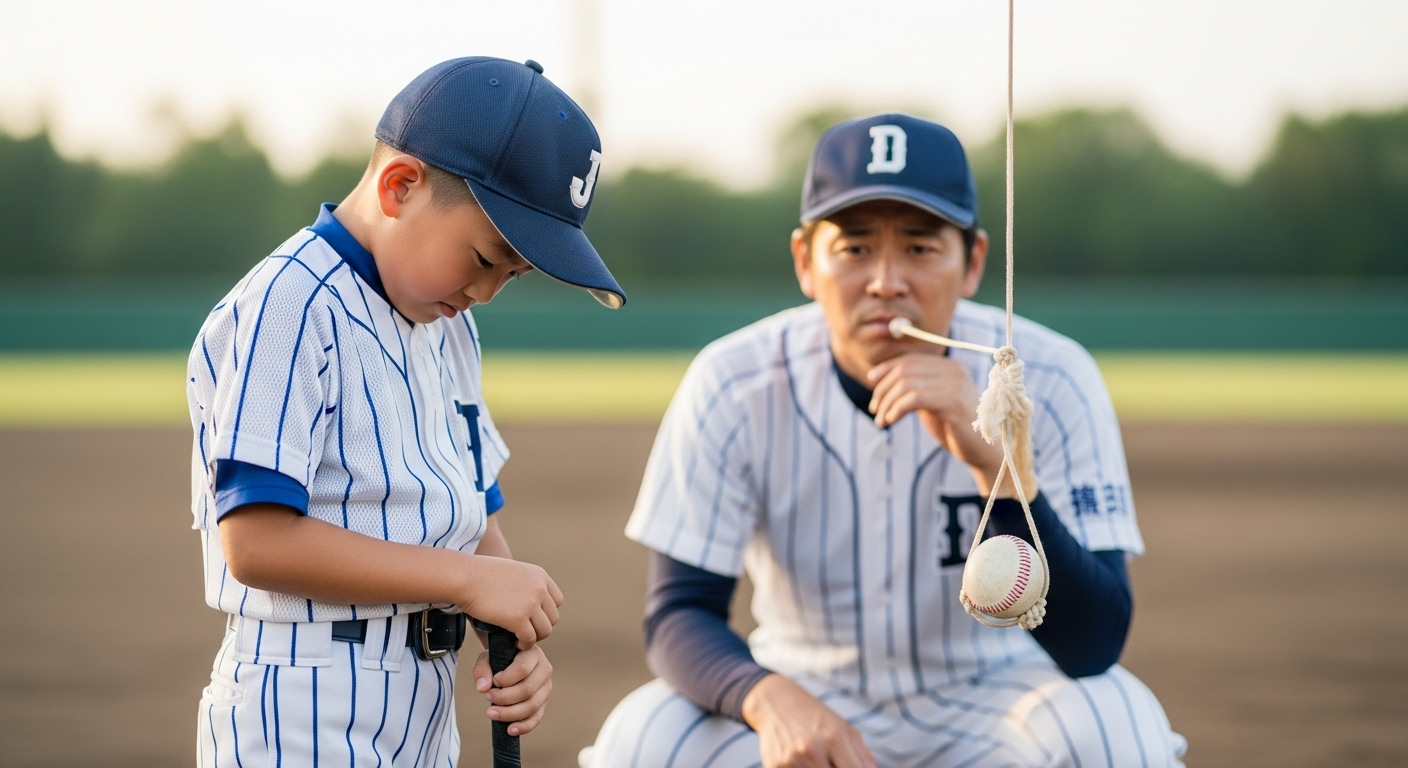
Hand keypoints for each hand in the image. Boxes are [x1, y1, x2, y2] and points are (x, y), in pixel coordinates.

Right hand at [456, 556, 562, 647]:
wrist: (465, 577)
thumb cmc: (480, 574)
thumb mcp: (511, 571)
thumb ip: (523, 584)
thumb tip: (525, 600)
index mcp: (539, 575)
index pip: (556, 601)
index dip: (545, 613)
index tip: (532, 618)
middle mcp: (539, 588)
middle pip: (553, 617)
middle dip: (540, 627)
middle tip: (525, 631)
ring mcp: (530, 603)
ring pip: (545, 630)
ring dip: (534, 637)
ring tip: (520, 638)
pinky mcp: (518, 618)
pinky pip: (530, 639)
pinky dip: (524, 644)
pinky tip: (515, 643)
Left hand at [473, 643, 552, 735]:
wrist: (510, 662)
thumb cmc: (499, 659)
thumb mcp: (488, 658)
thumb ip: (482, 670)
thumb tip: (482, 688)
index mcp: (533, 654)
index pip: (522, 669)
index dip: (505, 679)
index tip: (493, 682)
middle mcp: (545, 670)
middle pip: (527, 690)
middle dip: (504, 698)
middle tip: (487, 698)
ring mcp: (546, 688)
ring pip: (532, 706)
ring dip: (510, 713)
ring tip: (491, 714)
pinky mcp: (544, 703)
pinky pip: (536, 718)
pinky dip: (524, 726)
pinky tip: (510, 730)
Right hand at [741, 674, 875, 767]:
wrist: (777, 703)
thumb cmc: (819, 720)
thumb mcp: (846, 731)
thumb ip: (864, 759)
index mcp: (835, 738)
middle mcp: (811, 750)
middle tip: (833, 762)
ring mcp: (790, 760)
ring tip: (817, 762)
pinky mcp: (773, 767)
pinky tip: (801, 763)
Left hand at [867, 353, 1033, 497]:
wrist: (985, 452)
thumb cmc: (956, 429)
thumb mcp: (933, 402)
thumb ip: (916, 388)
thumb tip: (884, 380)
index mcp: (950, 367)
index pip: (910, 360)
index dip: (887, 369)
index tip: (871, 382)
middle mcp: (954, 370)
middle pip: (905, 370)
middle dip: (883, 390)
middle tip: (874, 409)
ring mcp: (955, 385)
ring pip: (906, 384)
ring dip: (887, 403)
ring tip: (880, 420)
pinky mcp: (952, 402)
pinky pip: (914, 398)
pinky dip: (896, 409)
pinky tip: (891, 420)